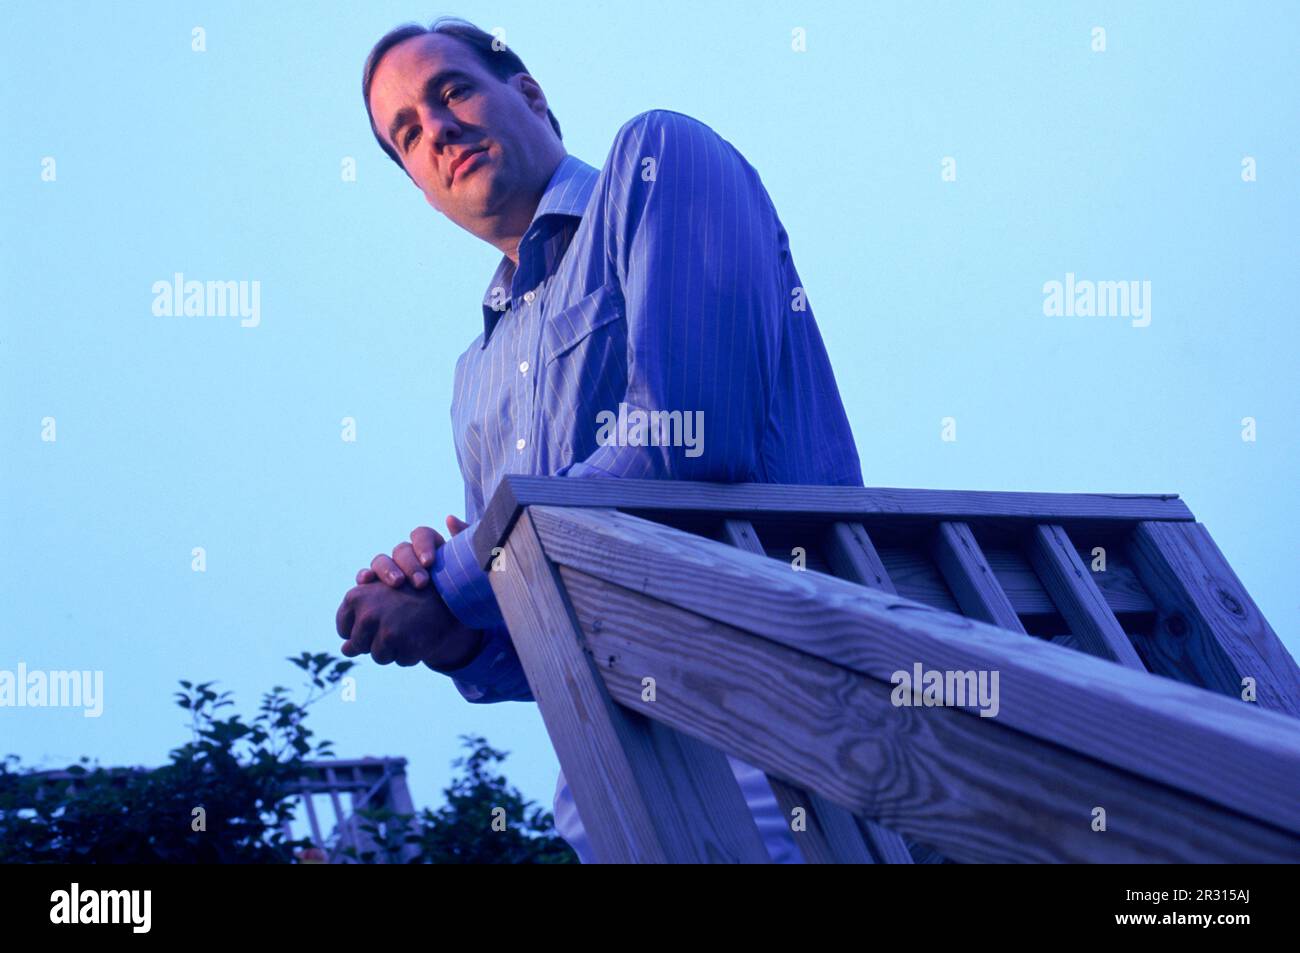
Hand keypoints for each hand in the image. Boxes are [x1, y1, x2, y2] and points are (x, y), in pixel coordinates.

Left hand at [335, 580, 483, 669]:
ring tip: (409, 628)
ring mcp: (386, 630)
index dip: (358, 629)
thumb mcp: (379, 600)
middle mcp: (368, 613)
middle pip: (359, 645)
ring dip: (394, 649)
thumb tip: (345, 651)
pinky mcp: (404, 645)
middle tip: (396, 623)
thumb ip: (358, 623)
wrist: (448, 593)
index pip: (343, 628)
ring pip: (379, 657)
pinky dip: (411, 653)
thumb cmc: (409, 594)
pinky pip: (401, 661)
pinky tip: (420, 635)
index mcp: (356, 597)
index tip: (376, 621)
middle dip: (375, 641)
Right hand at [357, 516, 469, 589]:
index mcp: (432, 549)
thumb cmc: (467, 596)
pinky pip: (367, 577)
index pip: (422, 535)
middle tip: (420, 583)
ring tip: (397, 584)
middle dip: (409, 564)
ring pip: (382, 560)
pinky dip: (364, 576)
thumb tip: (449, 519)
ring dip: (386, 569)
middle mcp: (410, 558)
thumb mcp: (475, 570)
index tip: (430, 562)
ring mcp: (393, 572)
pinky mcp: (379, 590)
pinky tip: (365, 582)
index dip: (423, 545)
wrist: (456, 627)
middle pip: (402, 549)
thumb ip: (470, 541)